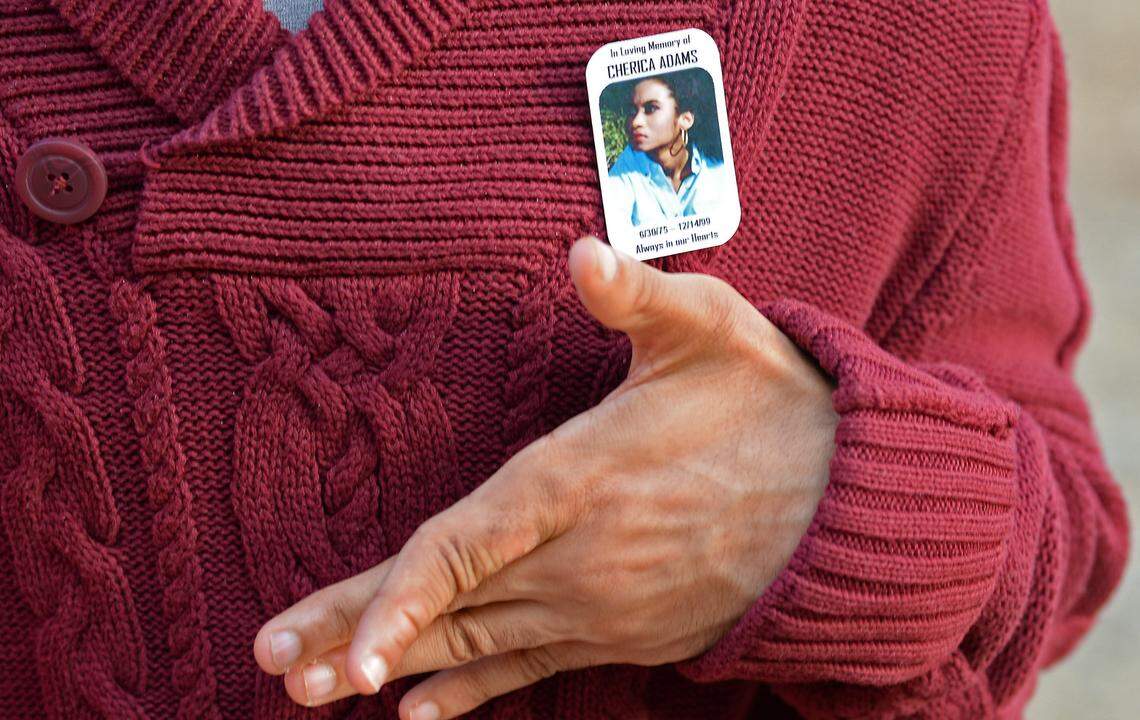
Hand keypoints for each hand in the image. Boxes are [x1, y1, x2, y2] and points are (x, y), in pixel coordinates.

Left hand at [252, 236, 838, 718]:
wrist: (852, 504)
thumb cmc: (776, 406)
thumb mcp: (715, 330)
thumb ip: (640, 295)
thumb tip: (582, 248)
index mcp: (582, 479)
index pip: (469, 549)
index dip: (400, 600)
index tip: (342, 650)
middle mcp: (580, 559)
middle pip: (452, 606)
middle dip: (358, 637)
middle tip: (277, 666)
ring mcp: (602, 607)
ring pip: (481, 645)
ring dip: (399, 668)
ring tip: (318, 696)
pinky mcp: (623, 633)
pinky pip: (533, 668)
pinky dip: (474, 692)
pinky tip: (422, 718)